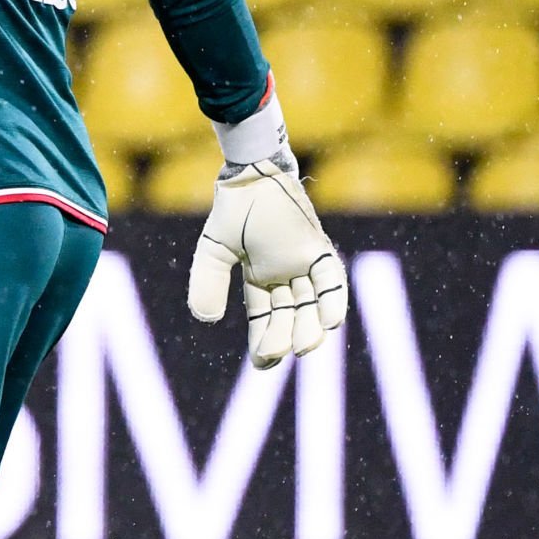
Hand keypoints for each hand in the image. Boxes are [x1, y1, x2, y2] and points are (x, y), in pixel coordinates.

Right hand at [187, 147, 347, 369]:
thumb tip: (205, 319)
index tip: (264, 364)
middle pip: (289, 316)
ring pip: (312, 305)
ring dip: (311, 327)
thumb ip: (207, 281)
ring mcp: (305, 265)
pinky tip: (331, 322)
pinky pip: (332, 280)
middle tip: (277, 353)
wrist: (252, 173)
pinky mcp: (319, 250)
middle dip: (284, 337)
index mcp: (260, 279)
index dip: (265, 342)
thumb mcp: (214, 250)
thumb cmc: (234, 209)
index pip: (265, 318)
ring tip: (305, 347)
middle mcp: (286, 276)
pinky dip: (334, 301)